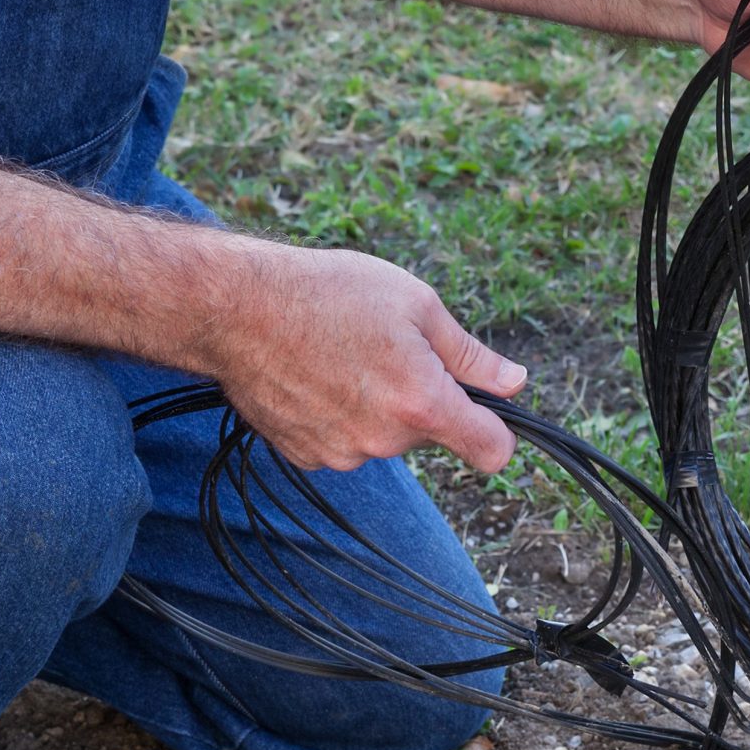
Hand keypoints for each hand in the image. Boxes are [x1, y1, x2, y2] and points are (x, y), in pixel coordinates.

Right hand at [209, 245, 526, 473]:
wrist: (235, 308)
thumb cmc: (328, 293)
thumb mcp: (416, 305)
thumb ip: (471, 355)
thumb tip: (514, 382)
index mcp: (422, 404)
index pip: (492, 451)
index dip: (499, 433)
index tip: (488, 413)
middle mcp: (384, 441)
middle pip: (430, 432)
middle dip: (422, 397)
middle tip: (388, 348)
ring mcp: (341, 454)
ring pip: (383, 436)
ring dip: (376, 406)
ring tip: (342, 356)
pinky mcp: (304, 456)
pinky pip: (342, 441)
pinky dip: (338, 415)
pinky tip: (314, 375)